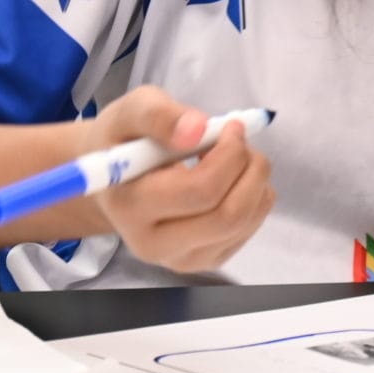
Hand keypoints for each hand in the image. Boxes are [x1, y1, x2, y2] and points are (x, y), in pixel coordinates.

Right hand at [83, 86, 275, 272]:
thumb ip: (158, 115)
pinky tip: (232, 178)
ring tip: (235, 155)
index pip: (199, 191)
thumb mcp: (131, 111)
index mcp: (129, 206)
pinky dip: (256, 196)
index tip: (230, 127)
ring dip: (257, 180)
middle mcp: (152, 244)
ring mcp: (181, 259)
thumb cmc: (125, 140)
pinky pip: (250, 229)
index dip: (229, 154)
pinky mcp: (205, 261)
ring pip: (244, 223)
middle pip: (228, 216)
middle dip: (250, 169)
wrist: (116, 180)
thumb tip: (196, 129)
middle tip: (240, 139)